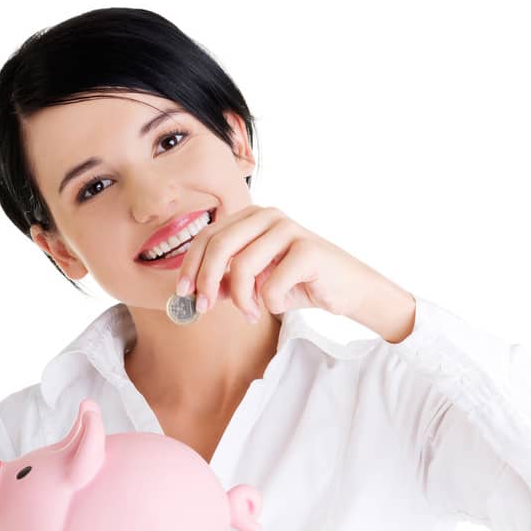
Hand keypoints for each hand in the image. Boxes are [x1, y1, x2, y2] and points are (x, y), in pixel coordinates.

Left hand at [173, 204, 380, 323]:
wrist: (347, 290)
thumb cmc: (300, 283)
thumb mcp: (257, 283)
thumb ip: (229, 282)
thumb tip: (198, 293)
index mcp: (252, 218)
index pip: (208, 235)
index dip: (190, 265)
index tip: (184, 294)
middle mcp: (269, 216)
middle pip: (219, 245)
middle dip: (206, 281)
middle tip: (204, 308)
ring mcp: (289, 229)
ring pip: (243, 267)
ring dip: (242, 300)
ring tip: (251, 314)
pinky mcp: (308, 249)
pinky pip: (271, 285)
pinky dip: (270, 304)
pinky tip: (279, 305)